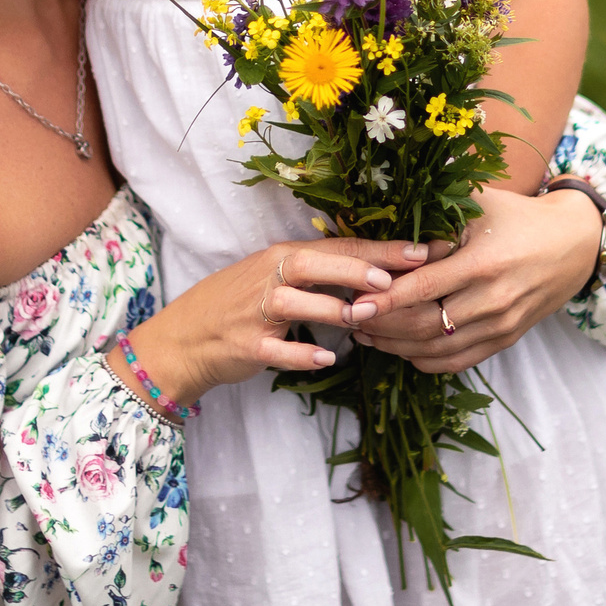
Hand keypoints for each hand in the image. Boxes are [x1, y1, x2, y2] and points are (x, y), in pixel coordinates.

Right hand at [115, 237, 431, 408]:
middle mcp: (270, 278)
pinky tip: (328, 359)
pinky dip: (302, 354)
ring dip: (334, 310)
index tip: (419, 250)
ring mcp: (256, 312)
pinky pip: (278, 349)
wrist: (185, 337)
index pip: (337, 247)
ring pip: (298, 304)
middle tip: (393, 278)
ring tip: (366, 317)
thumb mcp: (275, 278)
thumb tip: (378, 270)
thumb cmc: (239, 303)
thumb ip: (319, 274)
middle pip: (316, 265)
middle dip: (356, 269)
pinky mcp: (247, 345)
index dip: (378, 249)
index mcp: (282, 257)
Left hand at [348, 186, 598, 373]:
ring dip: (398, 347)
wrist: (573, 244)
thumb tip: (389, 235)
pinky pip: (458, 361)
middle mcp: (493, 300)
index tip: (355, 303)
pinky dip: (426, 361)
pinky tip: (402, 350)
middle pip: (427, 326)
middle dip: (383, 327)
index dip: (387, 299)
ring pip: (439, 349)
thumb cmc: (519, 216)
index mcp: (483, 263)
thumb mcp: (481, 206)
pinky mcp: (505, 339)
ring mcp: (501, 325)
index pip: (425, 288)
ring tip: (368, 336)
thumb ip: (438, 221)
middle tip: (351, 319)